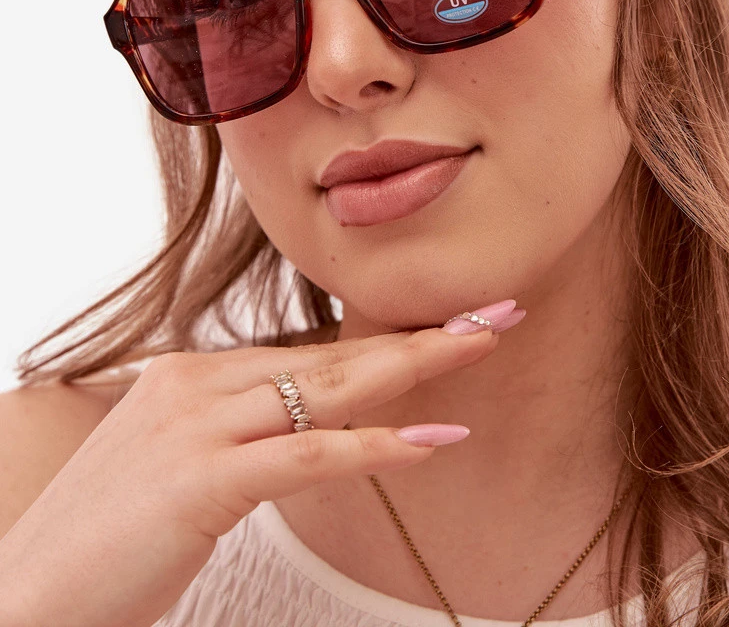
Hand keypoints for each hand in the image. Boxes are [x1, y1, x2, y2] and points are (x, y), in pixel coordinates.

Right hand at [0, 317, 508, 626]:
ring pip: (329, 387)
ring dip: (416, 367)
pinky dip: (376, 445)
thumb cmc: (102, 547)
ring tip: (484, 346)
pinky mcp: (202, 477)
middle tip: (497, 313)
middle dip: (421, 335)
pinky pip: (308, 453)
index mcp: (190, 376)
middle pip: (331, 354)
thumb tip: (290, 429)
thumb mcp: (172, 472)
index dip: (384, 341)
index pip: (309, 352)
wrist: (23, 601)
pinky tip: (434, 440)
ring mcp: (197, 424)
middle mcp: (196, 383)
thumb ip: (229, 437)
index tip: (448, 327)